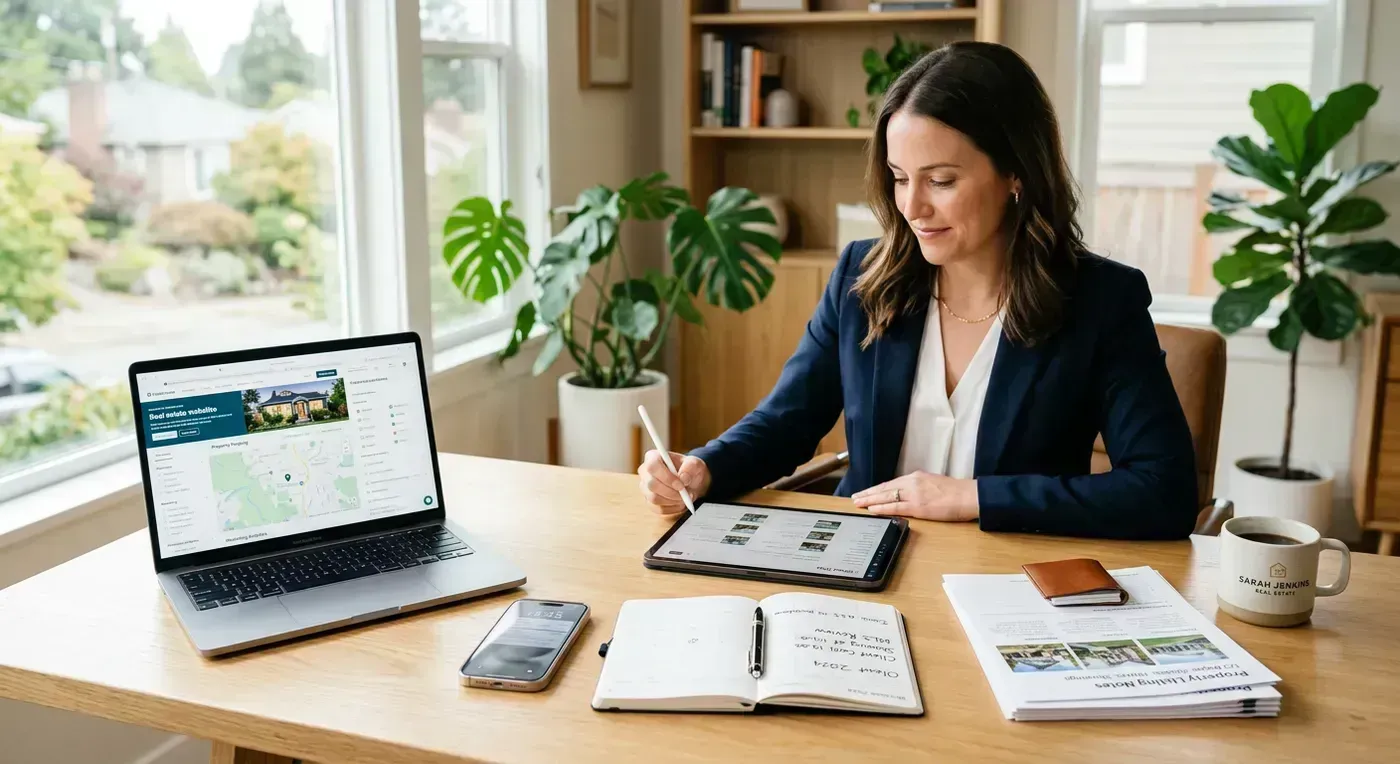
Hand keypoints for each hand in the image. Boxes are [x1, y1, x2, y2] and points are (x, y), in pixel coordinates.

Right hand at [638, 450, 710, 514]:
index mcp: (653, 457)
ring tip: (685, 497)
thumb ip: (690, 467)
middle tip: (686, 494)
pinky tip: (680, 502)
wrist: (691, 483)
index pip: (652, 466)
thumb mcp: (695, 464)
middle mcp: (645, 472)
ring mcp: (645, 488)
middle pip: (651, 484)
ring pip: (654, 498)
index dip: (666, 477)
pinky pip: (658, 509)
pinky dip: (672, 508)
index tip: (681, 484)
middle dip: (671, 492)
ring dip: (673, 500)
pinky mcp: (649, 502)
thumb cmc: (690, 470)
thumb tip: (683, 478)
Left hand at [852, 471, 978, 521]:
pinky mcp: (918, 506)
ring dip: (870, 500)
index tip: (866, 491)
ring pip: (886, 496)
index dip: (876, 488)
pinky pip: (895, 507)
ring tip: (858, 503)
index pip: (891, 483)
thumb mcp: (933, 483)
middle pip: (884, 488)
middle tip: (855, 497)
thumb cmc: (956, 492)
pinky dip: (882, 508)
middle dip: (868, 493)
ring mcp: (914, 494)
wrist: (969, 495)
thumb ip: (920, 487)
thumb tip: (910, 493)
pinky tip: (872, 509)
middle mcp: (912, 482)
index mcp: (916, 477)